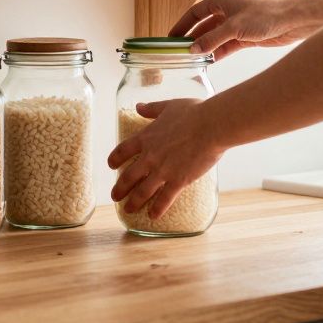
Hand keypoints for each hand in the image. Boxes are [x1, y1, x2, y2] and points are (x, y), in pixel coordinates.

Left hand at [107, 99, 224, 218]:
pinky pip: (164, 199)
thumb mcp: (168, 106)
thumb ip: (152, 109)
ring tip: (128, 210)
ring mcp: (162, 170)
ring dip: (133, 202)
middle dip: (119, 188)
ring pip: (142, 191)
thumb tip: (138, 106)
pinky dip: (157, 209)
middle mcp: (150, 156)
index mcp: (146, 137)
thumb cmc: (193, 113)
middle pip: (128, 176)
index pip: (123, 150)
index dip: (114, 159)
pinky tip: (152, 216)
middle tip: (115, 196)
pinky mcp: (178, 181)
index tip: (111, 166)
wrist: (211, 126)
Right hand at [170, 0, 307, 59]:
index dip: (182, 24)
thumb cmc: (266, 15)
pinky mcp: (246, 36)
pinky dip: (218, 52)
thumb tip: (192, 49)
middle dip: (192, 38)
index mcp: (222, 0)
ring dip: (205, 47)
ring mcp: (237, 24)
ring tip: (192, 59)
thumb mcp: (234, 28)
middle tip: (179, 51)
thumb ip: (212, 39)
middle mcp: (228, 10)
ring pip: (215, 37)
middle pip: (203, 25)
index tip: (171, 37)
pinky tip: (210, 61)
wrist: (294, 21)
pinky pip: (226, 45)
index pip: (195, 12)